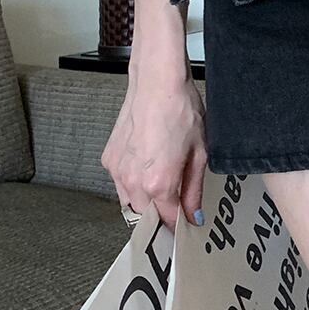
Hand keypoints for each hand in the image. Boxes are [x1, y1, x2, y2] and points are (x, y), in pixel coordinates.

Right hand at [101, 74, 207, 233]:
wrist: (157, 83)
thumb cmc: (181, 111)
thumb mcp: (199, 153)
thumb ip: (194, 190)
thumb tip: (194, 215)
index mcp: (159, 183)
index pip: (167, 221)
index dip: (178, 226)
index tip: (185, 226)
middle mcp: (133, 181)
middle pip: (146, 216)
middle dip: (160, 215)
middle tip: (176, 205)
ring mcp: (117, 170)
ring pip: (129, 201)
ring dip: (144, 201)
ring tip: (161, 182)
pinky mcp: (109, 157)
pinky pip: (120, 182)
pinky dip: (131, 182)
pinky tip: (147, 165)